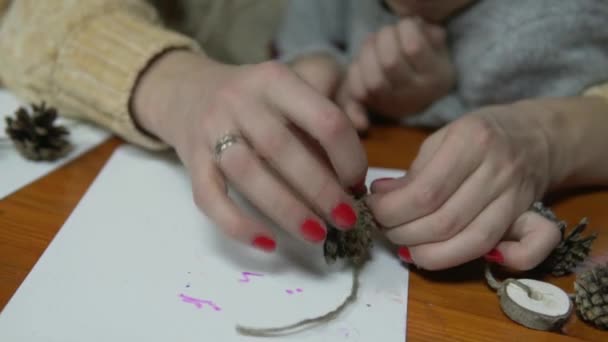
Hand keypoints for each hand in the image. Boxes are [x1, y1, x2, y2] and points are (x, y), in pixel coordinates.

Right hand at [133, 51, 367, 251]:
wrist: (186, 92)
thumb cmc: (255, 99)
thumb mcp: (291, 91)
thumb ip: (322, 125)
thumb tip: (353, 183)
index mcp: (276, 80)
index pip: (324, 120)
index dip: (349, 157)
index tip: (357, 184)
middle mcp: (239, 100)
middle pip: (283, 149)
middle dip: (321, 190)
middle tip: (345, 220)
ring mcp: (210, 130)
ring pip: (248, 174)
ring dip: (287, 210)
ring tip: (316, 235)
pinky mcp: (191, 161)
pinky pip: (210, 198)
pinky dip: (238, 224)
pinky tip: (268, 243)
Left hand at [337, 17, 453, 129]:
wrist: (418, 99)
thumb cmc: (426, 64)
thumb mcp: (437, 48)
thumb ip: (430, 34)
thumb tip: (416, 24)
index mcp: (434, 76)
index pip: (413, 48)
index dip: (405, 29)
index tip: (406, 24)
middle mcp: (413, 93)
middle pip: (390, 62)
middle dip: (384, 38)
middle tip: (386, 32)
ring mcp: (391, 102)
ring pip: (372, 79)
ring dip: (368, 53)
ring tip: (373, 43)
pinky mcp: (372, 105)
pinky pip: (358, 88)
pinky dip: (357, 69)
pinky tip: (366, 60)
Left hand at [367, 102, 564, 269]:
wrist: (538, 134)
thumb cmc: (479, 135)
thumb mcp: (441, 138)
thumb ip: (413, 171)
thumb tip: (380, 197)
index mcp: (471, 141)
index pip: (426, 192)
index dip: (392, 210)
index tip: (373, 210)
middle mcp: (498, 169)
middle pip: (445, 221)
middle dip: (404, 234)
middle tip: (385, 229)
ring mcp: (518, 196)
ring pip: (474, 241)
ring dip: (431, 255)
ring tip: (406, 248)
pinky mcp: (533, 217)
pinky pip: (527, 250)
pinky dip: (498, 262)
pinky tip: (466, 255)